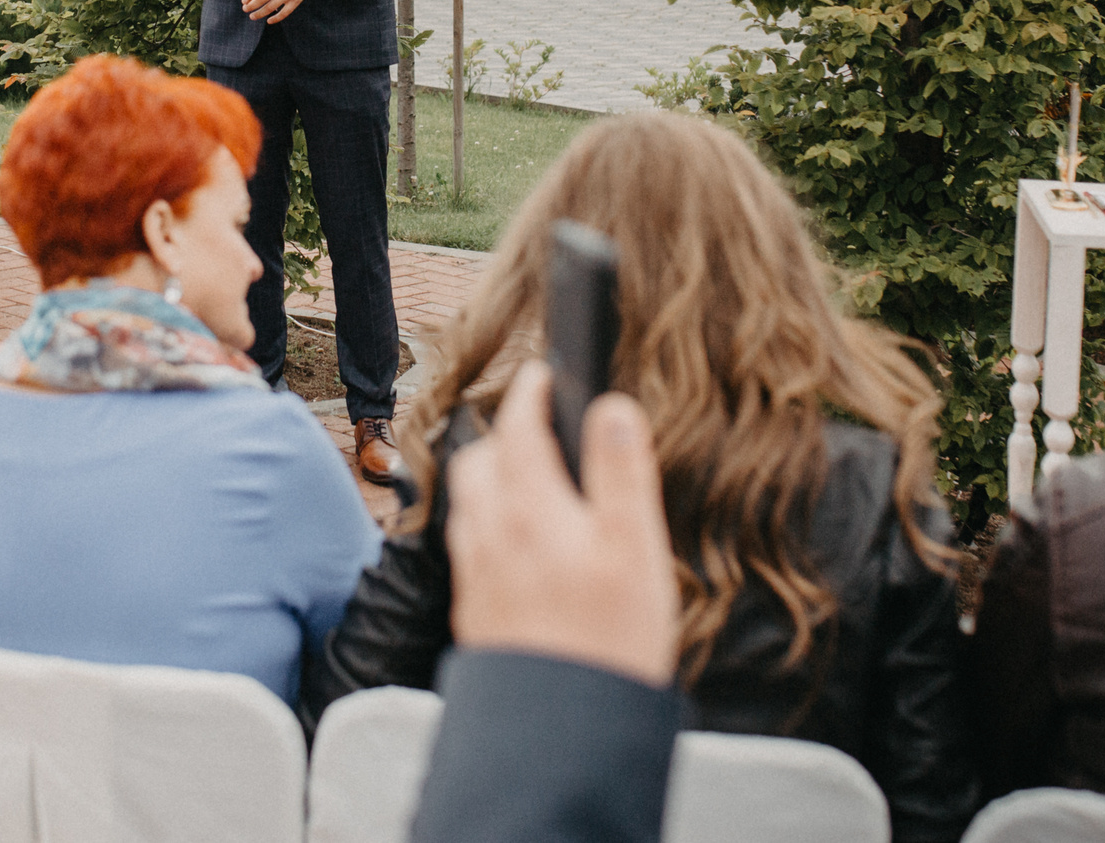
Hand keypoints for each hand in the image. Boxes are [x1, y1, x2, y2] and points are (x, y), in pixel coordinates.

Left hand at [445, 361, 678, 688]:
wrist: (562, 731)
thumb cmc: (609, 637)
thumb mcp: (635, 547)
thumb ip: (621, 471)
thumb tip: (611, 406)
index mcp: (528, 508)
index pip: (517, 427)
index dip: (530, 392)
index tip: (543, 374)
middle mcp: (490, 535)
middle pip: (479, 461)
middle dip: (503, 433)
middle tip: (537, 427)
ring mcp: (477, 576)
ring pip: (469, 504)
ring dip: (490, 478)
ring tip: (525, 481)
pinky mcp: (476, 613)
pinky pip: (469, 549)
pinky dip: (486, 525)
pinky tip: (515, 546)